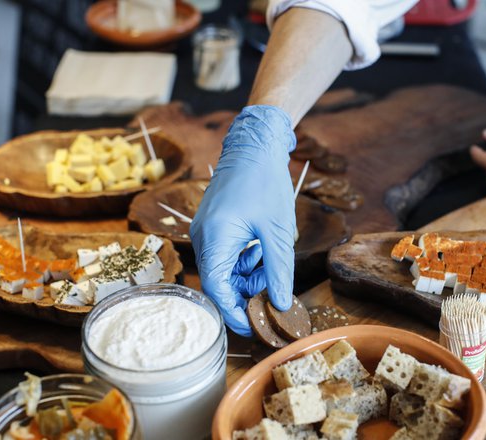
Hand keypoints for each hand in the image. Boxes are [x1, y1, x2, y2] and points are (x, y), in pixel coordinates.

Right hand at [190, 105, 295, 335]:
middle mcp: (203, 237)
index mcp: (214, 239)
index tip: (254, 327)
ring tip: (272, 263)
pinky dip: (244, 259)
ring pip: (224, 268)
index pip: (216, 289)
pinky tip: (262, 248)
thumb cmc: (265, 181)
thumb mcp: (278, 230)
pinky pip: (225, 254)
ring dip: (248, 274)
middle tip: (273, 293)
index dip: (234, 312)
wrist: (255, 145)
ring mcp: (206, 230)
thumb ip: (280, 270)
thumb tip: (282, 303)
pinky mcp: (214, 225)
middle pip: (219, 281)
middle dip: (246, 291)